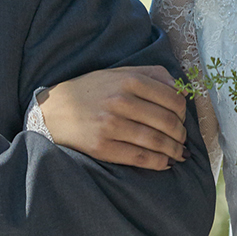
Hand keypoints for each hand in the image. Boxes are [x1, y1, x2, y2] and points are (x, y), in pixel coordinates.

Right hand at [37, 65, 188, 169]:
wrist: (52, 110)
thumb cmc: (91, 90)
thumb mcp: (119, 72)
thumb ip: (152, 75)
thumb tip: (182, 91)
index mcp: (128, 80)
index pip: (173, 100)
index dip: (184, 114)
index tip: (183, 120)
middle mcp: (121, 101)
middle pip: (167, 122)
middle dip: (181, 135)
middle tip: (182, 140)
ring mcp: (110, 125)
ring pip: (156, 141)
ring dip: (174, 151)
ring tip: (179, 154)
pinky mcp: (102, 146)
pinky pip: (139, 157)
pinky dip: (158, 163)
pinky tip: (164, 164)